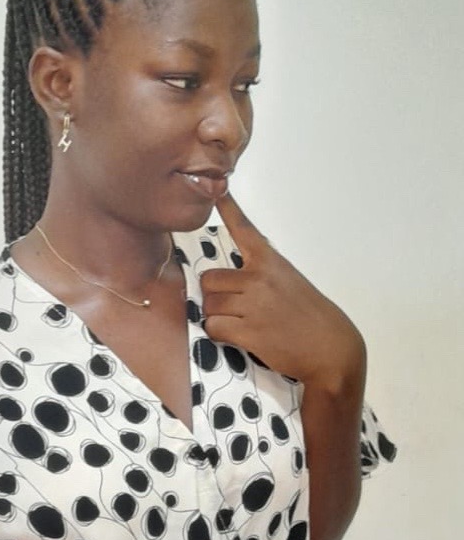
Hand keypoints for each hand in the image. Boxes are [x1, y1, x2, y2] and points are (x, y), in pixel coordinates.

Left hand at [200, 192, 365, 391]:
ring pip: (208, 304)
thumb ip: (262, 273)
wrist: (330, 348)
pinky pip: (213, 327)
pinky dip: (219, 334)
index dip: (228, 208)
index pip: (244, 230)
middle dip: (214, 294)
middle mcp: (260, 279)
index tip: (218, 190)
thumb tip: (233, 278)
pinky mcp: (248, 332)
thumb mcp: (290, 282)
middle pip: (209, 279)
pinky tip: (238, 336)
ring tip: (240, 323)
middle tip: (231, 306)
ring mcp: (253, 305)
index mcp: (271, 263)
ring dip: (216, 315)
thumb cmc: (311, 316)